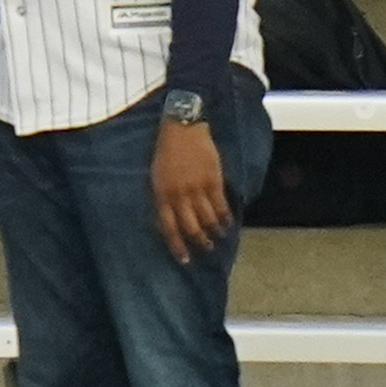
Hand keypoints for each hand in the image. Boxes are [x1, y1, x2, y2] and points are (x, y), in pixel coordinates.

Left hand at [148, 114, 233, 256]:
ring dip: (214, 231)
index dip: (177, 246)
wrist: (182, 127)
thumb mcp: (157, 176)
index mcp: (162, 194)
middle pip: (190, 226)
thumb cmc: (167, 151)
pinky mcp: (213, 180)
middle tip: (206, 249)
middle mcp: (179, 195)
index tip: (185, 259)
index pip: (168, 227)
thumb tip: (172, 220)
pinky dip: (225, 217)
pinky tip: (228, 223)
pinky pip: (220, 205)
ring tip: (219, 237)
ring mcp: (197, 188)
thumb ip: (164, 198)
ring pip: (207, 218)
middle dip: (199, 241)